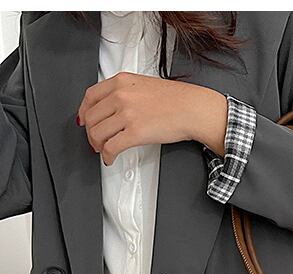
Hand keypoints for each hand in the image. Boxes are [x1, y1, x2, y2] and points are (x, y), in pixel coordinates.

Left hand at [77, 72, 227, 165]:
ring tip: (104, 150)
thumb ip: (127, 92)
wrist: (193, 109)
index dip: (84, 112)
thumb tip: (115, 108)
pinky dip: (107, 156)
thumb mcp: (145, 85)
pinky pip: (111, 147)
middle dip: (91, 133)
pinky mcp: (135, 133)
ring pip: (98, 133)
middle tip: (96, 140)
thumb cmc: (177, 100)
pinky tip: (110, 158)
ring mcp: (127, 114)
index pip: (90, 96)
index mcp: (122, 82)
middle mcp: (121, 96)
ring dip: (98, 145)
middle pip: (92, 117)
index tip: (85, 120)